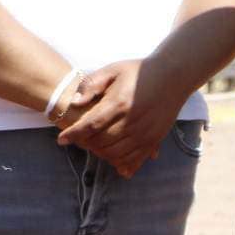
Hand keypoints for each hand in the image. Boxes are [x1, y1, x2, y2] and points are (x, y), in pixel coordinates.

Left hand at [55, 59, 186, 177]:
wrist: (173, 76)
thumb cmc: (138, 71)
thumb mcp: (112, 70)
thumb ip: (91, 84)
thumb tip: (74, 102)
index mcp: (119, 103)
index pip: (90, 125)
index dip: (74, 134)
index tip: (61, 140)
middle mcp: (132, 121)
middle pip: (101, 142)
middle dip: (85, 144)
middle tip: (78, 140)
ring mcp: (145, 132)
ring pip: (116, 154)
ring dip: (101, 153)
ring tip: (94, 146)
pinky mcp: (155, 139)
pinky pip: (135, 159)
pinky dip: (122, 164)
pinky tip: (115, 163)